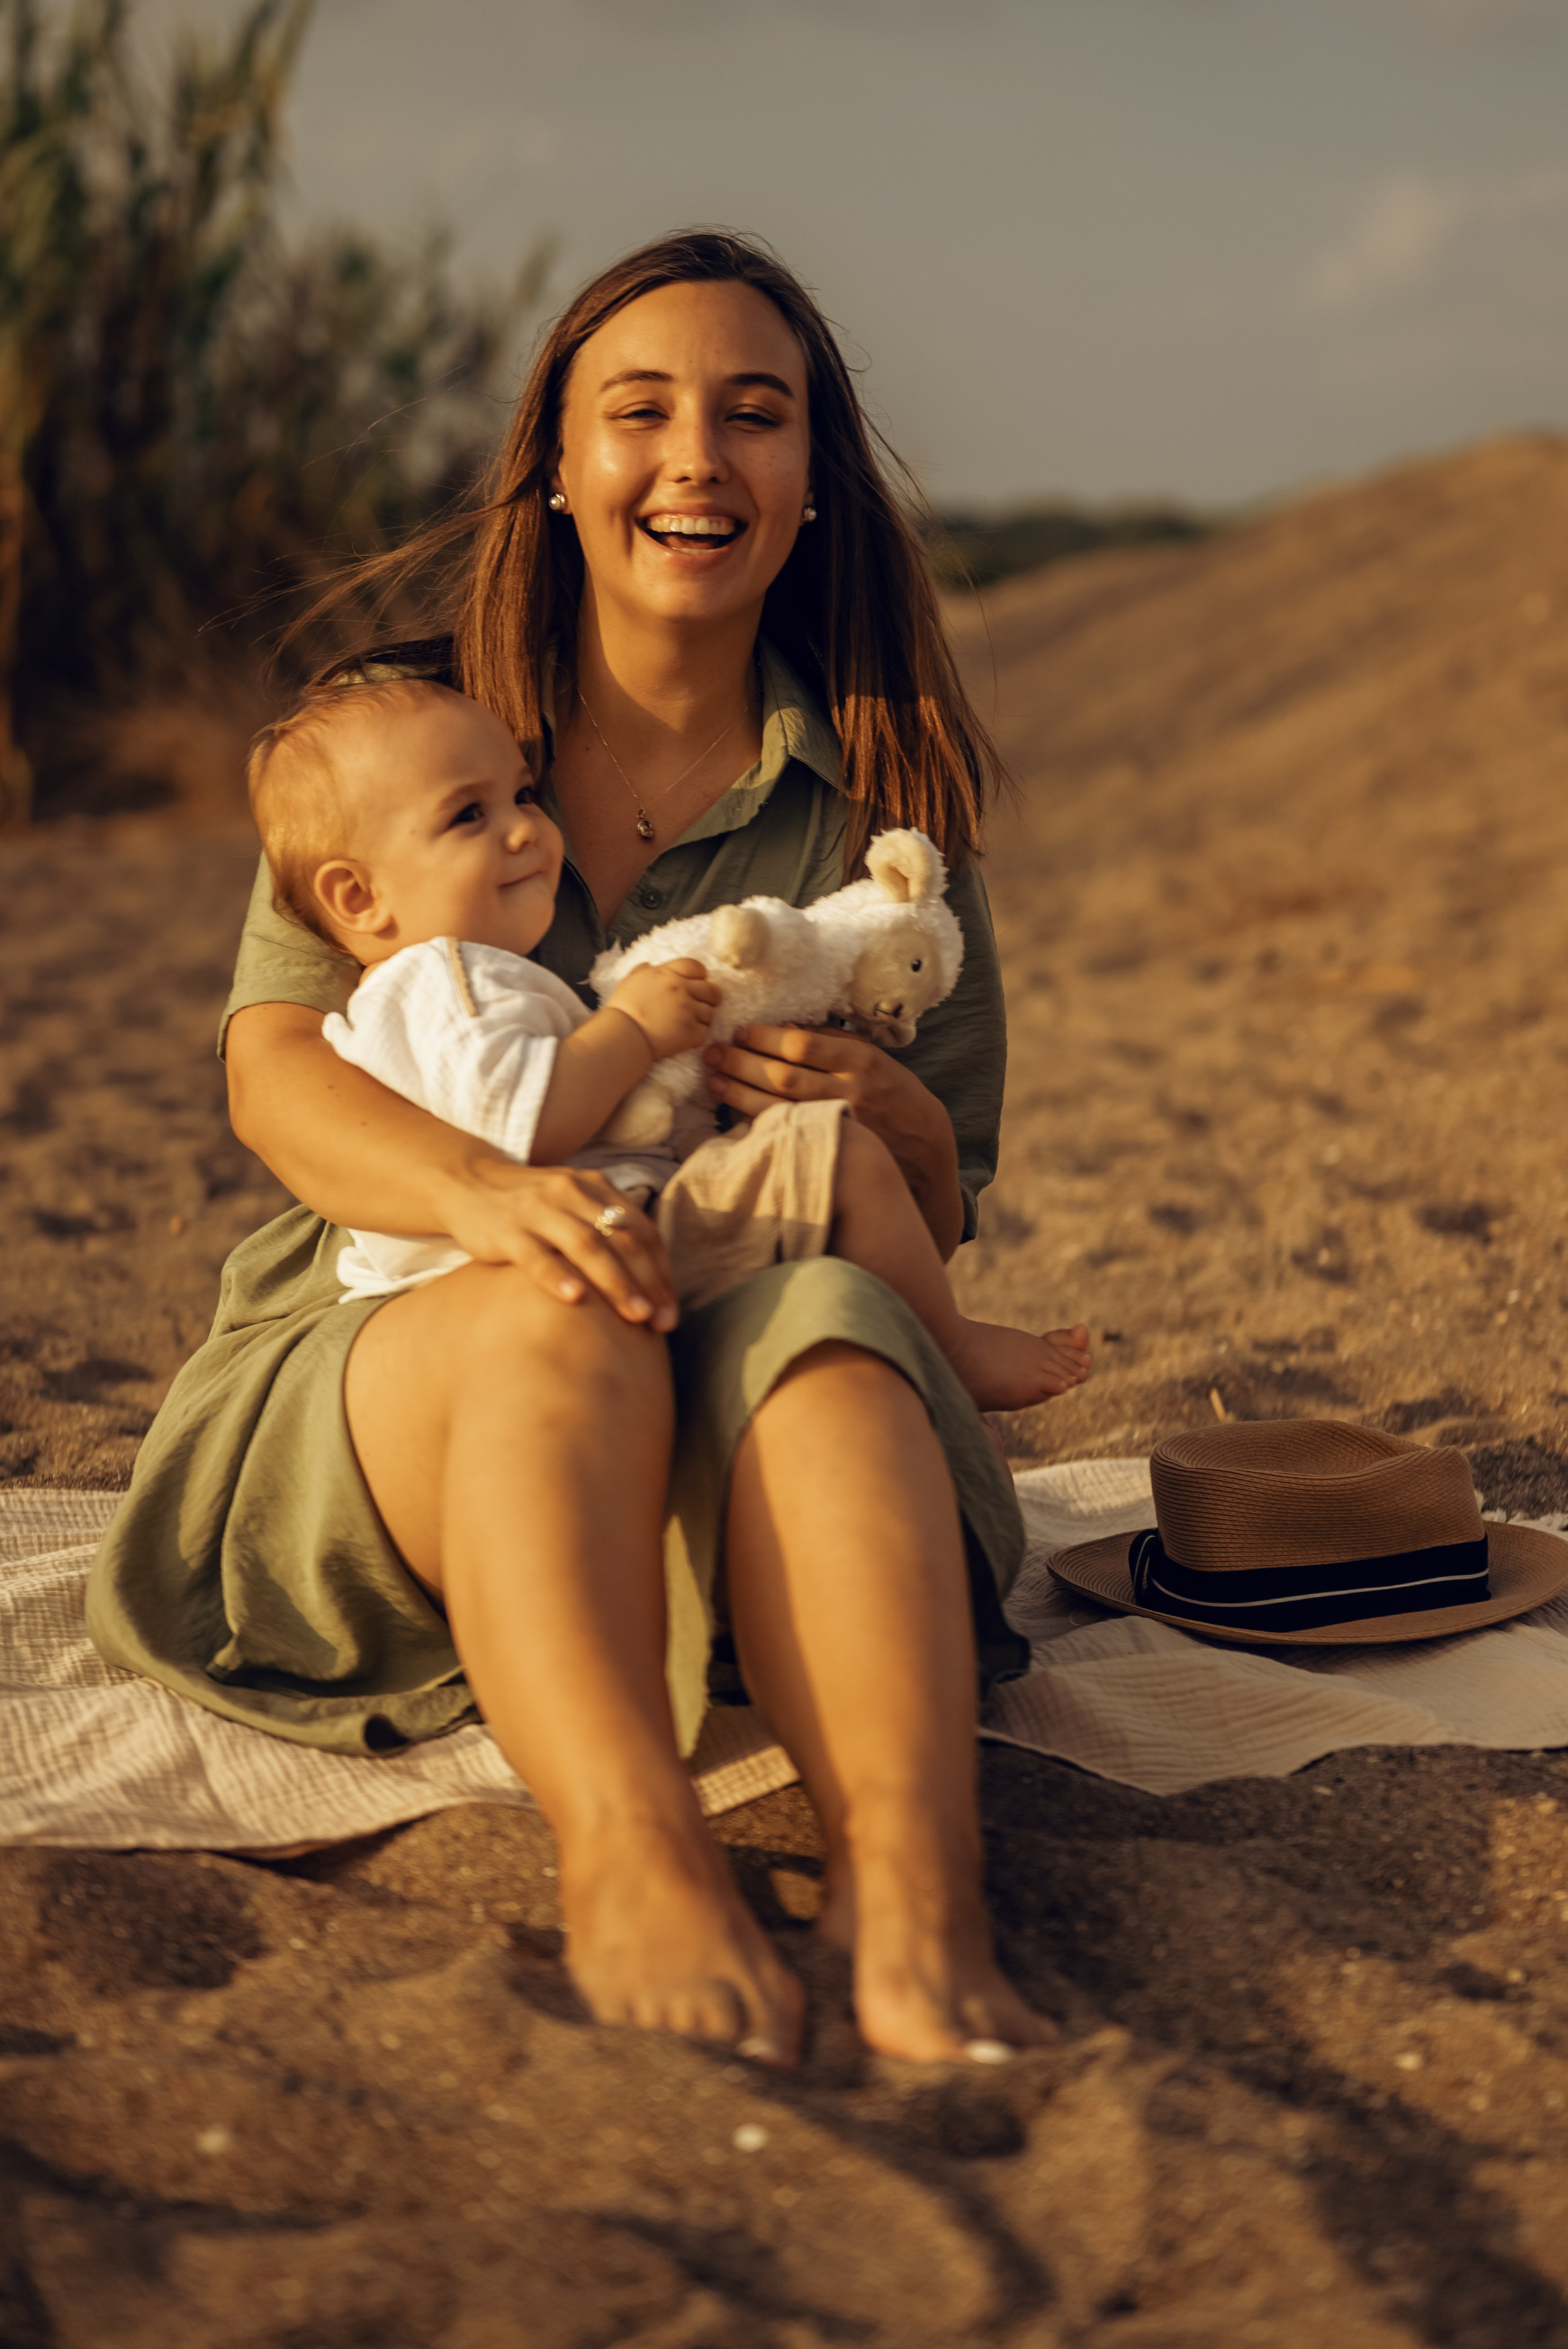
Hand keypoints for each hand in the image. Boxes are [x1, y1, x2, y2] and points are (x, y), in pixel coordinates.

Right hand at [441, 1158, 679, 1331]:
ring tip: (635, 1315)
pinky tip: (575, 1299)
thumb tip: (651, 1282)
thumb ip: (608, 1230)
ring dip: (615, 1282)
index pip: (641, 1231)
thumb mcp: (575, 1204)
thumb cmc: (532, 1206)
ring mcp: (538, 1210)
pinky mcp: (506, 1230)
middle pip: (621, 1240)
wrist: (468, 1184)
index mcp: (596, 1188)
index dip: (660, 1272)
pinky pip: (536, 1255)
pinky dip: (557, 1276)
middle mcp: (572, 1194)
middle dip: (646, 1282)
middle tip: (661, 1322)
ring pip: (586, 1246)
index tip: (671, 1311)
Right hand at [610, 958, 720, 1060]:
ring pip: (709, 1012)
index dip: (700, 975)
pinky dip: (698, 1035)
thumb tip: (649, 966)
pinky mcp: (690, 1032)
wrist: (622, 1034)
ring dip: (702, 1019)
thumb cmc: (623, 1008)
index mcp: (667, 974)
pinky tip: (686, 1037)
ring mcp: (688, 1010)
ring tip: (689, 1024)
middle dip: (710, 997)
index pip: (696, 967)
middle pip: (711, 989)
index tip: (697, 984)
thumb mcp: (630, 981)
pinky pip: (705, 1032)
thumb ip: (643, 971)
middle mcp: (681, 989)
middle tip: (702, 1005)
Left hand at [703, 1023, 965, 1258]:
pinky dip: (756, 1122)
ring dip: (739, 1092)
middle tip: (713, 1052)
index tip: (741, 1031)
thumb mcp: (875, 1058)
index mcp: (862, 1062)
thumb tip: (785, 1028)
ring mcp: (838, 1125)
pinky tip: (734, 1112)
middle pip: (783, 1075)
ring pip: (777, 1107)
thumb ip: (834, 1042)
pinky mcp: (829, 1149)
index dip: (765, 1037)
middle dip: (742, 1062)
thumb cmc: (895, 1095)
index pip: (802, 1044)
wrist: (923, 1149)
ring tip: (714, 1079)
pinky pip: (784, 1133)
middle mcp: (850, 1092)